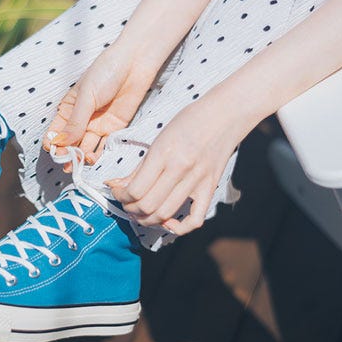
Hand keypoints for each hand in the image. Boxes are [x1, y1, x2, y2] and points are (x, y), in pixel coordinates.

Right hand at [43, 42, 158, 171]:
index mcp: (68, 109)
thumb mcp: (86, 96)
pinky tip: (92, 159)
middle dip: (67, 155)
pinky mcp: (114, 129)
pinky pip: (103, 147)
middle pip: (70, 143)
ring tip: (79, 163)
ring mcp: (97, 125)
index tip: (54, 151)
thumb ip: (75, 122)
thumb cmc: (106, 72)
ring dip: (81, 158)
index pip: (55, 132)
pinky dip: (97, 155)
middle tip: (67, 164)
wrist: (135, 63)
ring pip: (85, 148)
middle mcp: (81, 120)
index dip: (53, 143)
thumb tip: (60, 144)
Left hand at [106, 91, 257, 235]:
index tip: (117, 193)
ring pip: (165, 214)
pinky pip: (195, 219)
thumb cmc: (189, 122)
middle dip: (131, 210)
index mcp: (163, 153)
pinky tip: (169, 222)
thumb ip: (139, 167)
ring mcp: (197, 180)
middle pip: (148, 206)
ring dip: (147, 220)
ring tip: (140, 214)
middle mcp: (180, 168)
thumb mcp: (158, 139)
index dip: (120, 197)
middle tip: (127, 205)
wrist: (225, 114)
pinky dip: (180, 227)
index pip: (135, 190)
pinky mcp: (210, 188)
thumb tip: (116, 185)